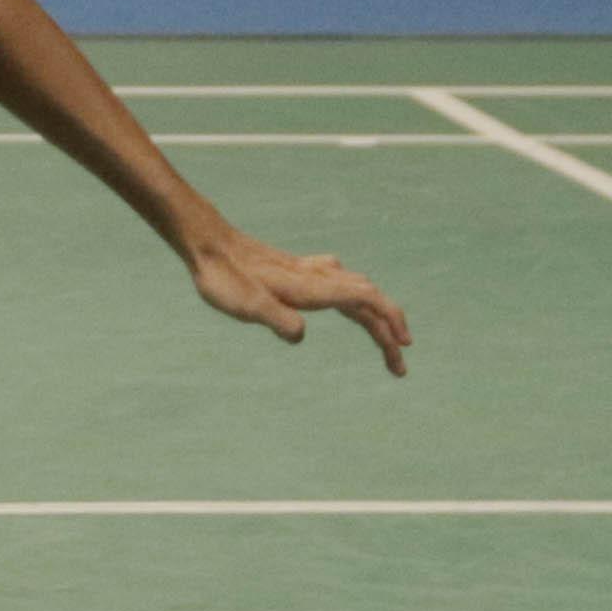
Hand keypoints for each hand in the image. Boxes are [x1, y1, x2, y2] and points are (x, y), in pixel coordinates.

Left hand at [187, 224, 411, 376]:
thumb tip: (301, 336)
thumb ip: (277, 319)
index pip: (367, 299)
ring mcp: (310, 271)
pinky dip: (357, 299)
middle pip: (369, 301)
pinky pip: (341, 284)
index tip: (402, 346)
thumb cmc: (224, 277)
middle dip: (389, 332)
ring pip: (358, 291)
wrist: (208, 243)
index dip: (389, 322)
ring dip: (376, 317)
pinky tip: (347, 303)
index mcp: (313, 287)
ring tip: (386, 340)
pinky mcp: (299, 271)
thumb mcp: (247, 305)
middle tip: (398, 367)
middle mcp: (319, 276)